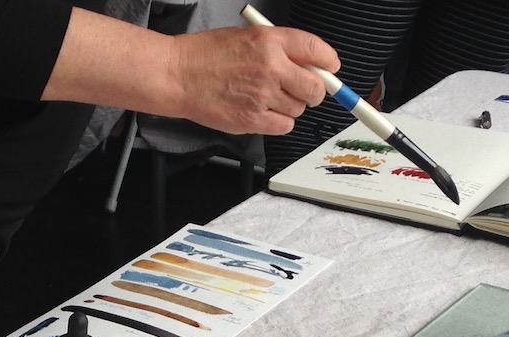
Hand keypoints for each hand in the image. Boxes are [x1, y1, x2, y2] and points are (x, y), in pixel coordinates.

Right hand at [163, 26, 334, 134]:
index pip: (316, 50)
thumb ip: (279, 48)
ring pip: (299, 108)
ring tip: (266, 98)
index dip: (328, 62)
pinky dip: (279, 122)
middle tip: (303, 90)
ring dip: (290, 106)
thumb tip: (309, 64)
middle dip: (314, 91)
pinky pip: (284, 126)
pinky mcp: (253, 119)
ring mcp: (262, 95)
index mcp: (270, 40)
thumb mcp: (247, 37)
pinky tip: (262, 112)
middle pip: (315, 87)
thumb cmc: (206, 56)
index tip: (330, 69)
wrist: (178, 75)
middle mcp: (271, 67)